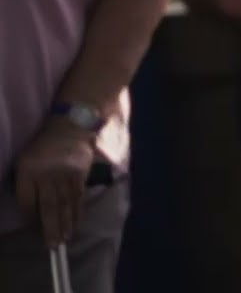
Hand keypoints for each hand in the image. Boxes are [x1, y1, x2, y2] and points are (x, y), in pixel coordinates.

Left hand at [14, 119, 95, 246]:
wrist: (69, 129)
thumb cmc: (42, 149)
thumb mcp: (25, 163)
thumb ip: (27, 185)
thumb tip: (33, 213)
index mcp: (28, 171)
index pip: (27, 201)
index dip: (30, 218)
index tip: (35, 231)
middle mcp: (47, 174)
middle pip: (49, 206)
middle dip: (51, 227)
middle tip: (53, 246)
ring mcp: (66, 174)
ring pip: (65, 204)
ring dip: (66, 223)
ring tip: (65, 239)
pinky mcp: (81, 174)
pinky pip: (78, 197)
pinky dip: (78, 212)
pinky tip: (76, 223)